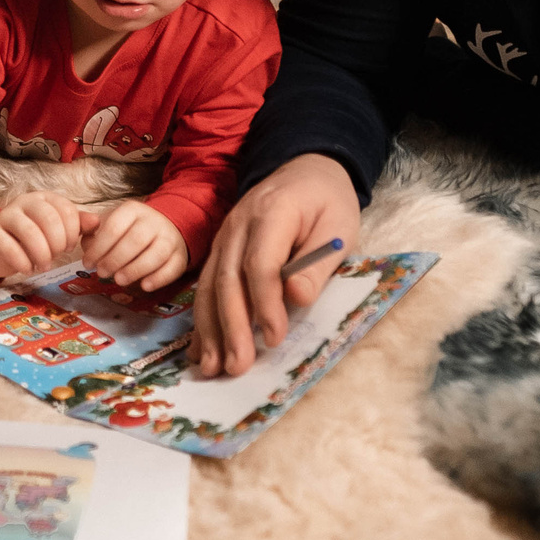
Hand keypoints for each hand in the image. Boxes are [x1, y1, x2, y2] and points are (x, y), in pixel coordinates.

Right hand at [0, 191, 95, 280]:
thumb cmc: (30, 238)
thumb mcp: (56, 230)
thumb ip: (77, 225)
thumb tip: (97, 222)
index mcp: (44, 198)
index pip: (66, 210)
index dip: (72, 233)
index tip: (68, 248)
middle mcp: (24, 201)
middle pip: (49, 218)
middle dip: (57, 243)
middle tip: (56, 257)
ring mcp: (6, 215)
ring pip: (30, 232)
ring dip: (41, 254)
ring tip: (43, 266)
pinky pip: (9, 247)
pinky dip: (23, 263)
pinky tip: (27, 269)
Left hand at [79, 200, 189, 291]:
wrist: (166, 226)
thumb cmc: (130, 228)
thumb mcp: (111, 222)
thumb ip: (94, 232)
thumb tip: (85, 243)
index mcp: (133, 210)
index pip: (114, 227)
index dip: (99, 247)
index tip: (88, 263)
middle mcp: (153, 222)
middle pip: (135, 240)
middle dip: (115, 259)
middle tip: (102, 273)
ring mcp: (169, 238)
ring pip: (156, 254)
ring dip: (135, 270)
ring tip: (119, 280)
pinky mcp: (180, 256)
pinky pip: (172, 268)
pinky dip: (158, 279)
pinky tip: (144, 286)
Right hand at [191, 154, 361, 377]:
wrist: (304, 171)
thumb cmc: (326, 202)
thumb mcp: (339, 227)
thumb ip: (318, 263)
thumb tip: (297, 298)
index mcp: (272, 213)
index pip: (260, 263)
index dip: (266, 303)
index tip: (275, 338)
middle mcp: (237, 225)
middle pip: (228, 279)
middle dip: (231, 327)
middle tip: (237, 366)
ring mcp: (222, 237)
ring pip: (209, 286)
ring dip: (210, 330)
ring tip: (213, 368)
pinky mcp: (218, 250)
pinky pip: (205, 286)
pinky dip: (203, 320)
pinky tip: (201, 350)